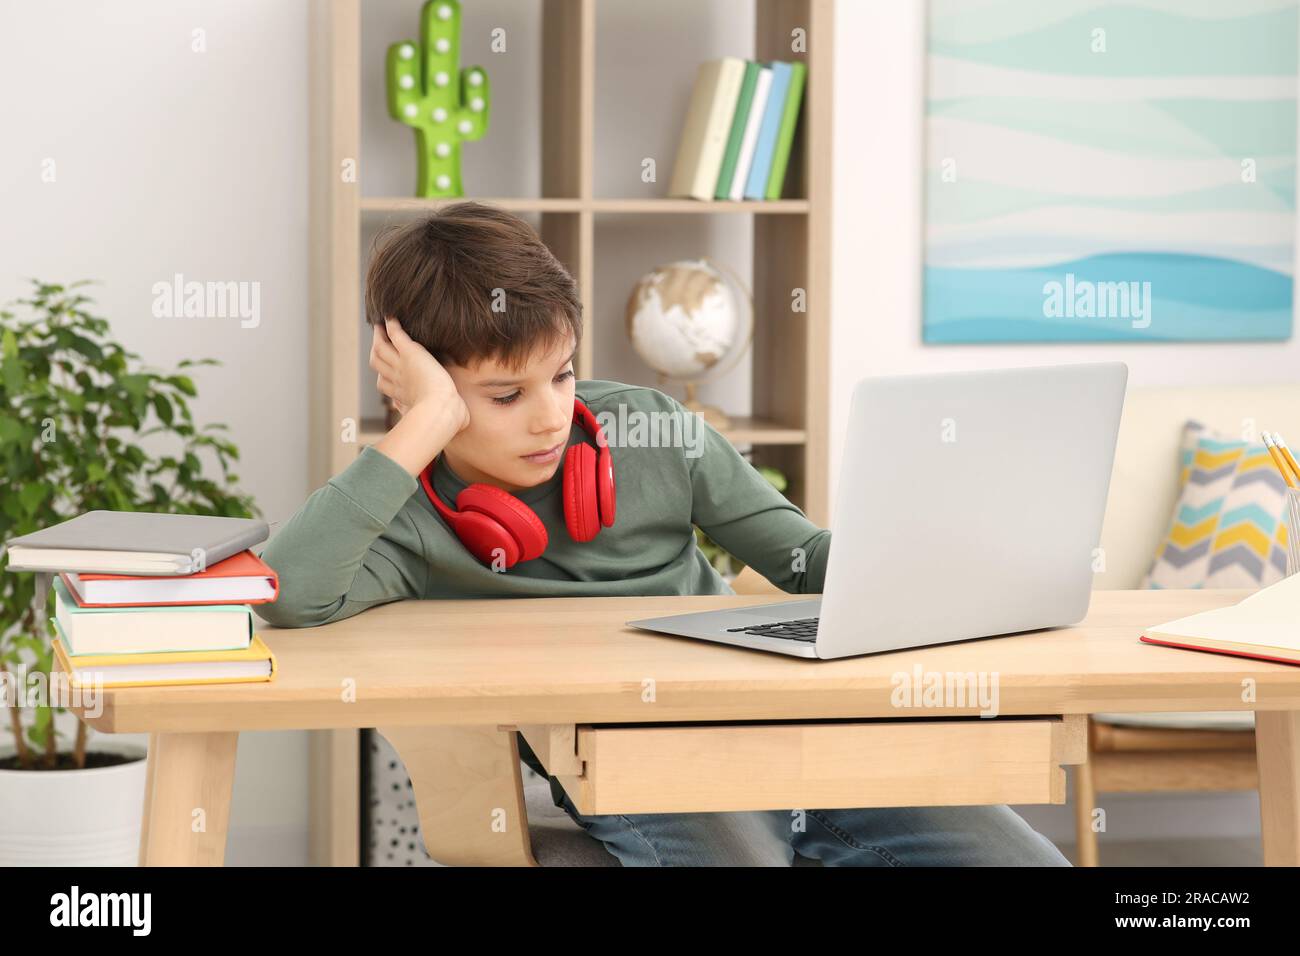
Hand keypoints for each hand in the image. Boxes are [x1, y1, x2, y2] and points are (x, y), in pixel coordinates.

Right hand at [370, 317, 469, 433]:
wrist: (441, 410)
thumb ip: (446, 418)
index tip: (383, 371)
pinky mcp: (409, 353)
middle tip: (377, 342)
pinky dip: (391, 326)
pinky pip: (396, 335)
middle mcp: (397, 379)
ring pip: (381, 348)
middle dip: (376, 353)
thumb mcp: (443, 419)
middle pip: (377, 363)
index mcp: (402, 396)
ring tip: (379, 326)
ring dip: (379, 336)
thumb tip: (460, 422)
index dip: (382, 376)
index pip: (383, 384)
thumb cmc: (446, 418)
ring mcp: (401, 365)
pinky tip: (390, 317)